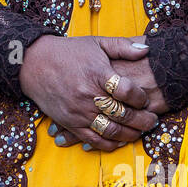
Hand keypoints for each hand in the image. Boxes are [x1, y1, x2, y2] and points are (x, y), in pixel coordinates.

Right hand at [20, 35, 158, 151]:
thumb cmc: (69, 52)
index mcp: (97, 73)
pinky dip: (109, 144)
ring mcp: (79, 111)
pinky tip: (120, 140)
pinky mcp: (70, 123)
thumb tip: (147, 50)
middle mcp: (88, 94)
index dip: (140, 97)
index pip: (126, 90)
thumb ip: (123, 46)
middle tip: (153, 120)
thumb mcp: (96, 42)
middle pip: (122, 114)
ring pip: (111, 130)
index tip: (145, 99)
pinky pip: (93, 140)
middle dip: (142, 120)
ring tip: (141, 132)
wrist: (35, 63)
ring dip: (130, 134)